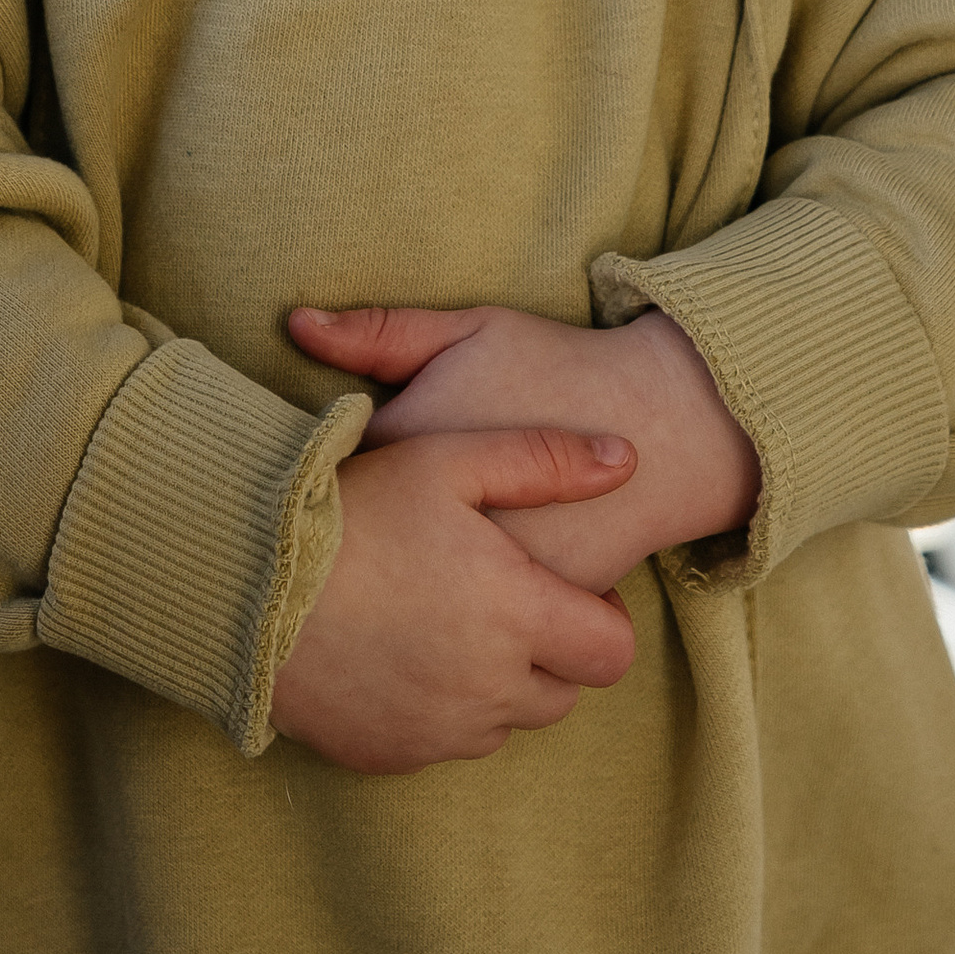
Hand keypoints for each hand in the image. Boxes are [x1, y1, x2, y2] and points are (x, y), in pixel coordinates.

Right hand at [269, 423, 639, 773]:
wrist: (243, 581)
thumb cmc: (354, 510)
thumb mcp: (448, 458)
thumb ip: (544, 461)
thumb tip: (625, 459)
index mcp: (515, 617)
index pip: (613, 653)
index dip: (600, 617)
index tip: (559, 584)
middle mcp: (488, 690)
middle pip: (565, 694)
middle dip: (550, 650)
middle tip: (501, 597)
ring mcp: (438, 732)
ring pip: (506, 721)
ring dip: (498, 681)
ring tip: (448, 618)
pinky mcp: (392, 755)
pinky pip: (445, 740)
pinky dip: (442, 707)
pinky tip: (403, 651)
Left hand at [290, 300, 759, 593]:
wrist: (661, 422)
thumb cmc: (552, 366)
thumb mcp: (467, 331)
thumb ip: (380, 332)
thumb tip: (294, 323)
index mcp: (418, 445)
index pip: (337, 482)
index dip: (332, 484)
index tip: (333, 484)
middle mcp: (452, 522)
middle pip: (368, 552)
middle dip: (362, 548)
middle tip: (366, 538)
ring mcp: (496, 575)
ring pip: (416, 602)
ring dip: (405, 594)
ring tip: (405, 572)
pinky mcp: (535, 614)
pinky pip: (472, 630)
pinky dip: (456, 620)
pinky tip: (452, 592)